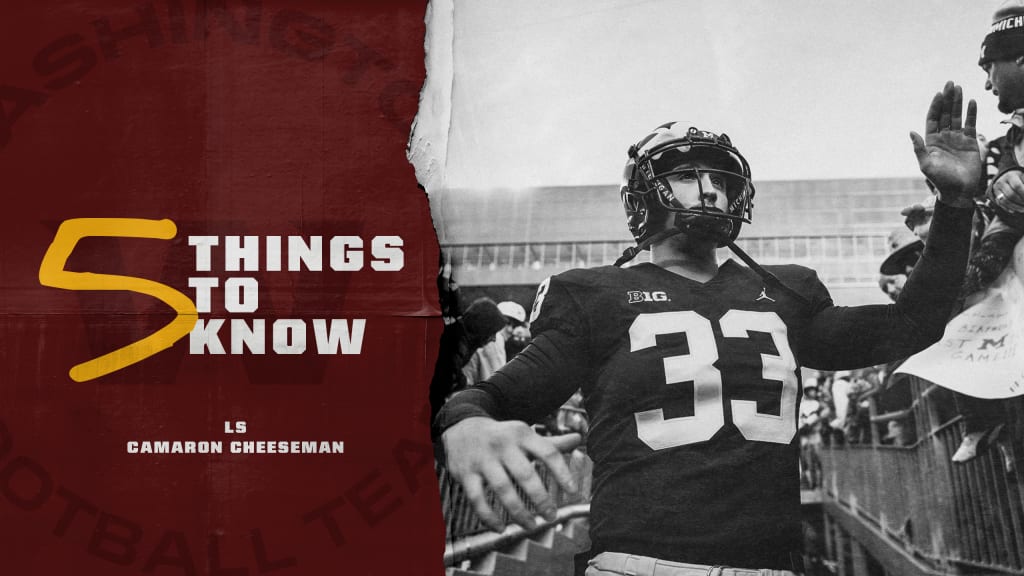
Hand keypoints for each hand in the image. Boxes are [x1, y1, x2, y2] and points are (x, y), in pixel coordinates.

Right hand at [441, 417, 577, 531]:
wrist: (461, 428)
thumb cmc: (503, 437)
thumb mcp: (525, 435)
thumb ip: (551, 443)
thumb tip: (578, 439)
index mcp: (522, 435)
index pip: (547, 452)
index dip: (562, 472)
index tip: (573, 492)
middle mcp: (503, 445)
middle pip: (525, 474)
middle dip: (540, 498)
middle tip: (551, 516)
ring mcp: (483, 459)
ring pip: (502, 489)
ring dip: (518, 511)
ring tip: (531, 526)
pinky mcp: (465, 474)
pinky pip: (477, 499)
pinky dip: (488, 516)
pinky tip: (500, 528)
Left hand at [911, 81, 982, 205]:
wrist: (958, 191)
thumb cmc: (940, 180)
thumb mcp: (926, 165)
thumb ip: (919, 148)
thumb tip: (911, 132)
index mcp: (931, 141)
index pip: (933, 119)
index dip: (935, 106)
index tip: (938, 93)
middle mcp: (944, 137)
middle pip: (945, 114)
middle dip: (947, 99)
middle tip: (950, 83)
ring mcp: (957, 138)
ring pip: (957, 116)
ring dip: (958, 102)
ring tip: (959, 87)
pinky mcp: (970, 142)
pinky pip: (971, 124)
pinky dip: (971, 113)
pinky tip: (971, 102)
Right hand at [989, 170, 1023, 212]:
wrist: (1005, 177)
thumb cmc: (1018, 178)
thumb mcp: (1023, 177)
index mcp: (1010, 176)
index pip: (1017, 186)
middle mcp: (1001, 182)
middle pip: (1011, 195)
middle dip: (1021, 202)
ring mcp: (996, 190)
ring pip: (1005, 201)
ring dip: (1015, 207)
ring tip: (1023, 209)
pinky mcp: (995, 196)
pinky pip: (1000, 204)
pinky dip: (1008, 208)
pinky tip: (1015, 210)